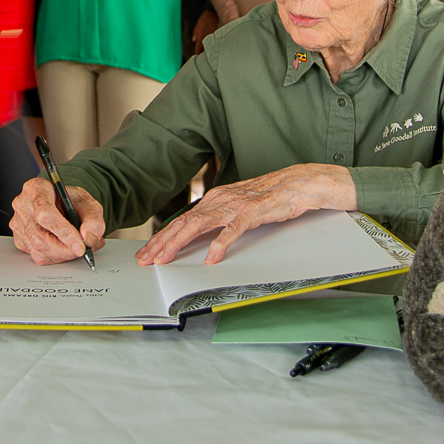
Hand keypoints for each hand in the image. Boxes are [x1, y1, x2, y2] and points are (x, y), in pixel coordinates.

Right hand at [10, 176, 105, 264]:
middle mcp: (23, 205)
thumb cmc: (70, 200)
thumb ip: (93, 219)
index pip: (45, 214)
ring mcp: (19, 223)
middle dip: (66, 249)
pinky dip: (56, 257)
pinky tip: (65, 247)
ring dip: (63, 254)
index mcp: (36, 189)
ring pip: (39, 250)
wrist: (61, 203)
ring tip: (78, 246)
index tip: (80, 245)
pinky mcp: (19, 239)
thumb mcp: (87, 202)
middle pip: (41, 237)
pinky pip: (38, 256)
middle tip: (83, 248)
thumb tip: (89, 237)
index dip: (64, 232)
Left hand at [136, 164, 354, 265]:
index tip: (147, 252)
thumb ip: (217, 220)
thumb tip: (197, 236)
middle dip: (161, 243)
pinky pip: (232, 230)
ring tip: (165, 258)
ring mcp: (234, 206)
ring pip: (199, 226)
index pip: (181, 221)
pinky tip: (211, 258)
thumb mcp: (235, 209)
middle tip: (146, 260)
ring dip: (179, 243)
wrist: (296, 184)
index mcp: (213, 200)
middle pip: (183, 224)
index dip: (162, 237)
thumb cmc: (267, 198)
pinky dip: (220, 244)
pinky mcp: (252, 212)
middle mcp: (219, 201)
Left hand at [192, 9, 219, 54]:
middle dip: (203, 53)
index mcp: (201, 36)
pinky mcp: (218, 35)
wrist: (213, 13)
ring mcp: (213, 37)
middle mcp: (207, 38)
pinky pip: (215, 42)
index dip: (197, 53)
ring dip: (209, 49)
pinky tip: (214, 46)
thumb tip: (194, 40)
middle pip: (205, 51)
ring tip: (209, 52)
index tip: (197, 55)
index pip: (198, 49)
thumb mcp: (197, 26)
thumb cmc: (204, 19)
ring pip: (211, 47)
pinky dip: (214, 45)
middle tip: (202, 56)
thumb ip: (195, 34)